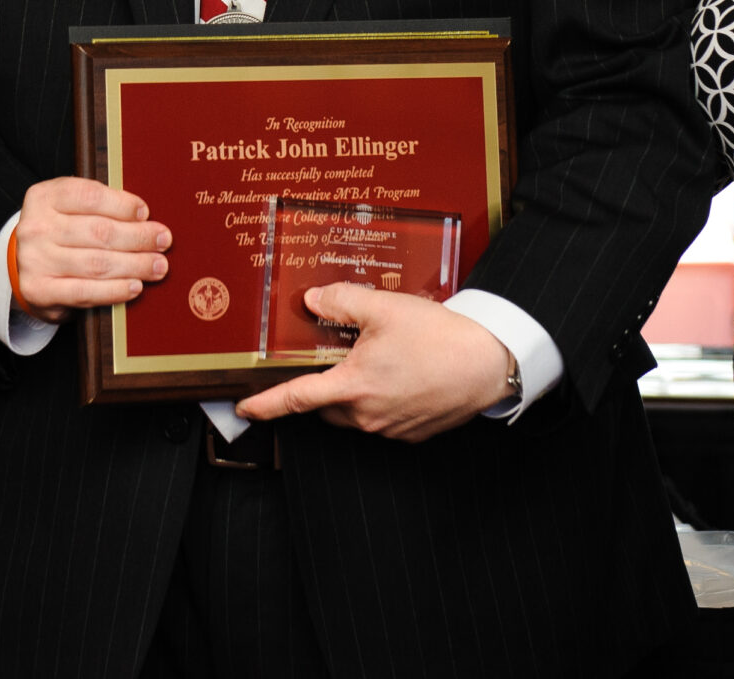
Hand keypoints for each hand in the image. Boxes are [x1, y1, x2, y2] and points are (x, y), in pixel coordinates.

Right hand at [12, 177, 170, 322]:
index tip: (145, 212)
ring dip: (134, 265)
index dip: (122, 205)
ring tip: (157, 265)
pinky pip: (85, 292)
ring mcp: (35, 260)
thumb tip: (145, 217)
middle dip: (138, 237)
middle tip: (163, 241)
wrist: (24, 267)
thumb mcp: (70, 208)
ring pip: (96, 264)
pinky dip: (115, 290)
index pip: (89, 196)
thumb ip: (100, 205)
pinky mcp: (39, 291)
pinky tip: (134, 286)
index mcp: (44, 197)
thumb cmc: (59, 233)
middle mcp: (36, 227)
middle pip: (99, 231)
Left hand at [232, 284, 512, 442]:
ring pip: (355, 412)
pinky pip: (383, 419)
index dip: (266, 405)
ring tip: (377, 360)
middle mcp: (367, 415)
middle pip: (326, 405)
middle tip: (337, 357)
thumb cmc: (440, 337)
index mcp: (352, 386)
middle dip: (322, 386)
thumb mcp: (384, 307)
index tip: (244, 409)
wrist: (489, 364)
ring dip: (354, 391)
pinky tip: (401, 375)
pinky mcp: (412, 434)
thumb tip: (312, 300)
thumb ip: (341, 301)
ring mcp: (391, 429)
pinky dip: (382, 400)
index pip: (296, 399)